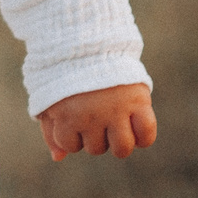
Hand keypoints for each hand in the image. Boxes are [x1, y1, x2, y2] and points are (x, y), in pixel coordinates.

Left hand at [36, 83, 157, 160]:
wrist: (90, 39)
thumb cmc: (66, 73)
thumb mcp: (50, 98)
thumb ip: (51, 130)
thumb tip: (58, 158)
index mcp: (67, 115)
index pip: (70, 146)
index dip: (70, 132)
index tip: (71, 112)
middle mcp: (92, 117)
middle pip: (96, 149)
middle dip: (93, 134)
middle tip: (94, 110)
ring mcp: (117, 110)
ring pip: (122, 149)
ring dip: (118, 139)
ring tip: (115, 121)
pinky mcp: (138, 101)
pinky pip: (147, 134)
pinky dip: (144, 136)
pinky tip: (135, 125)